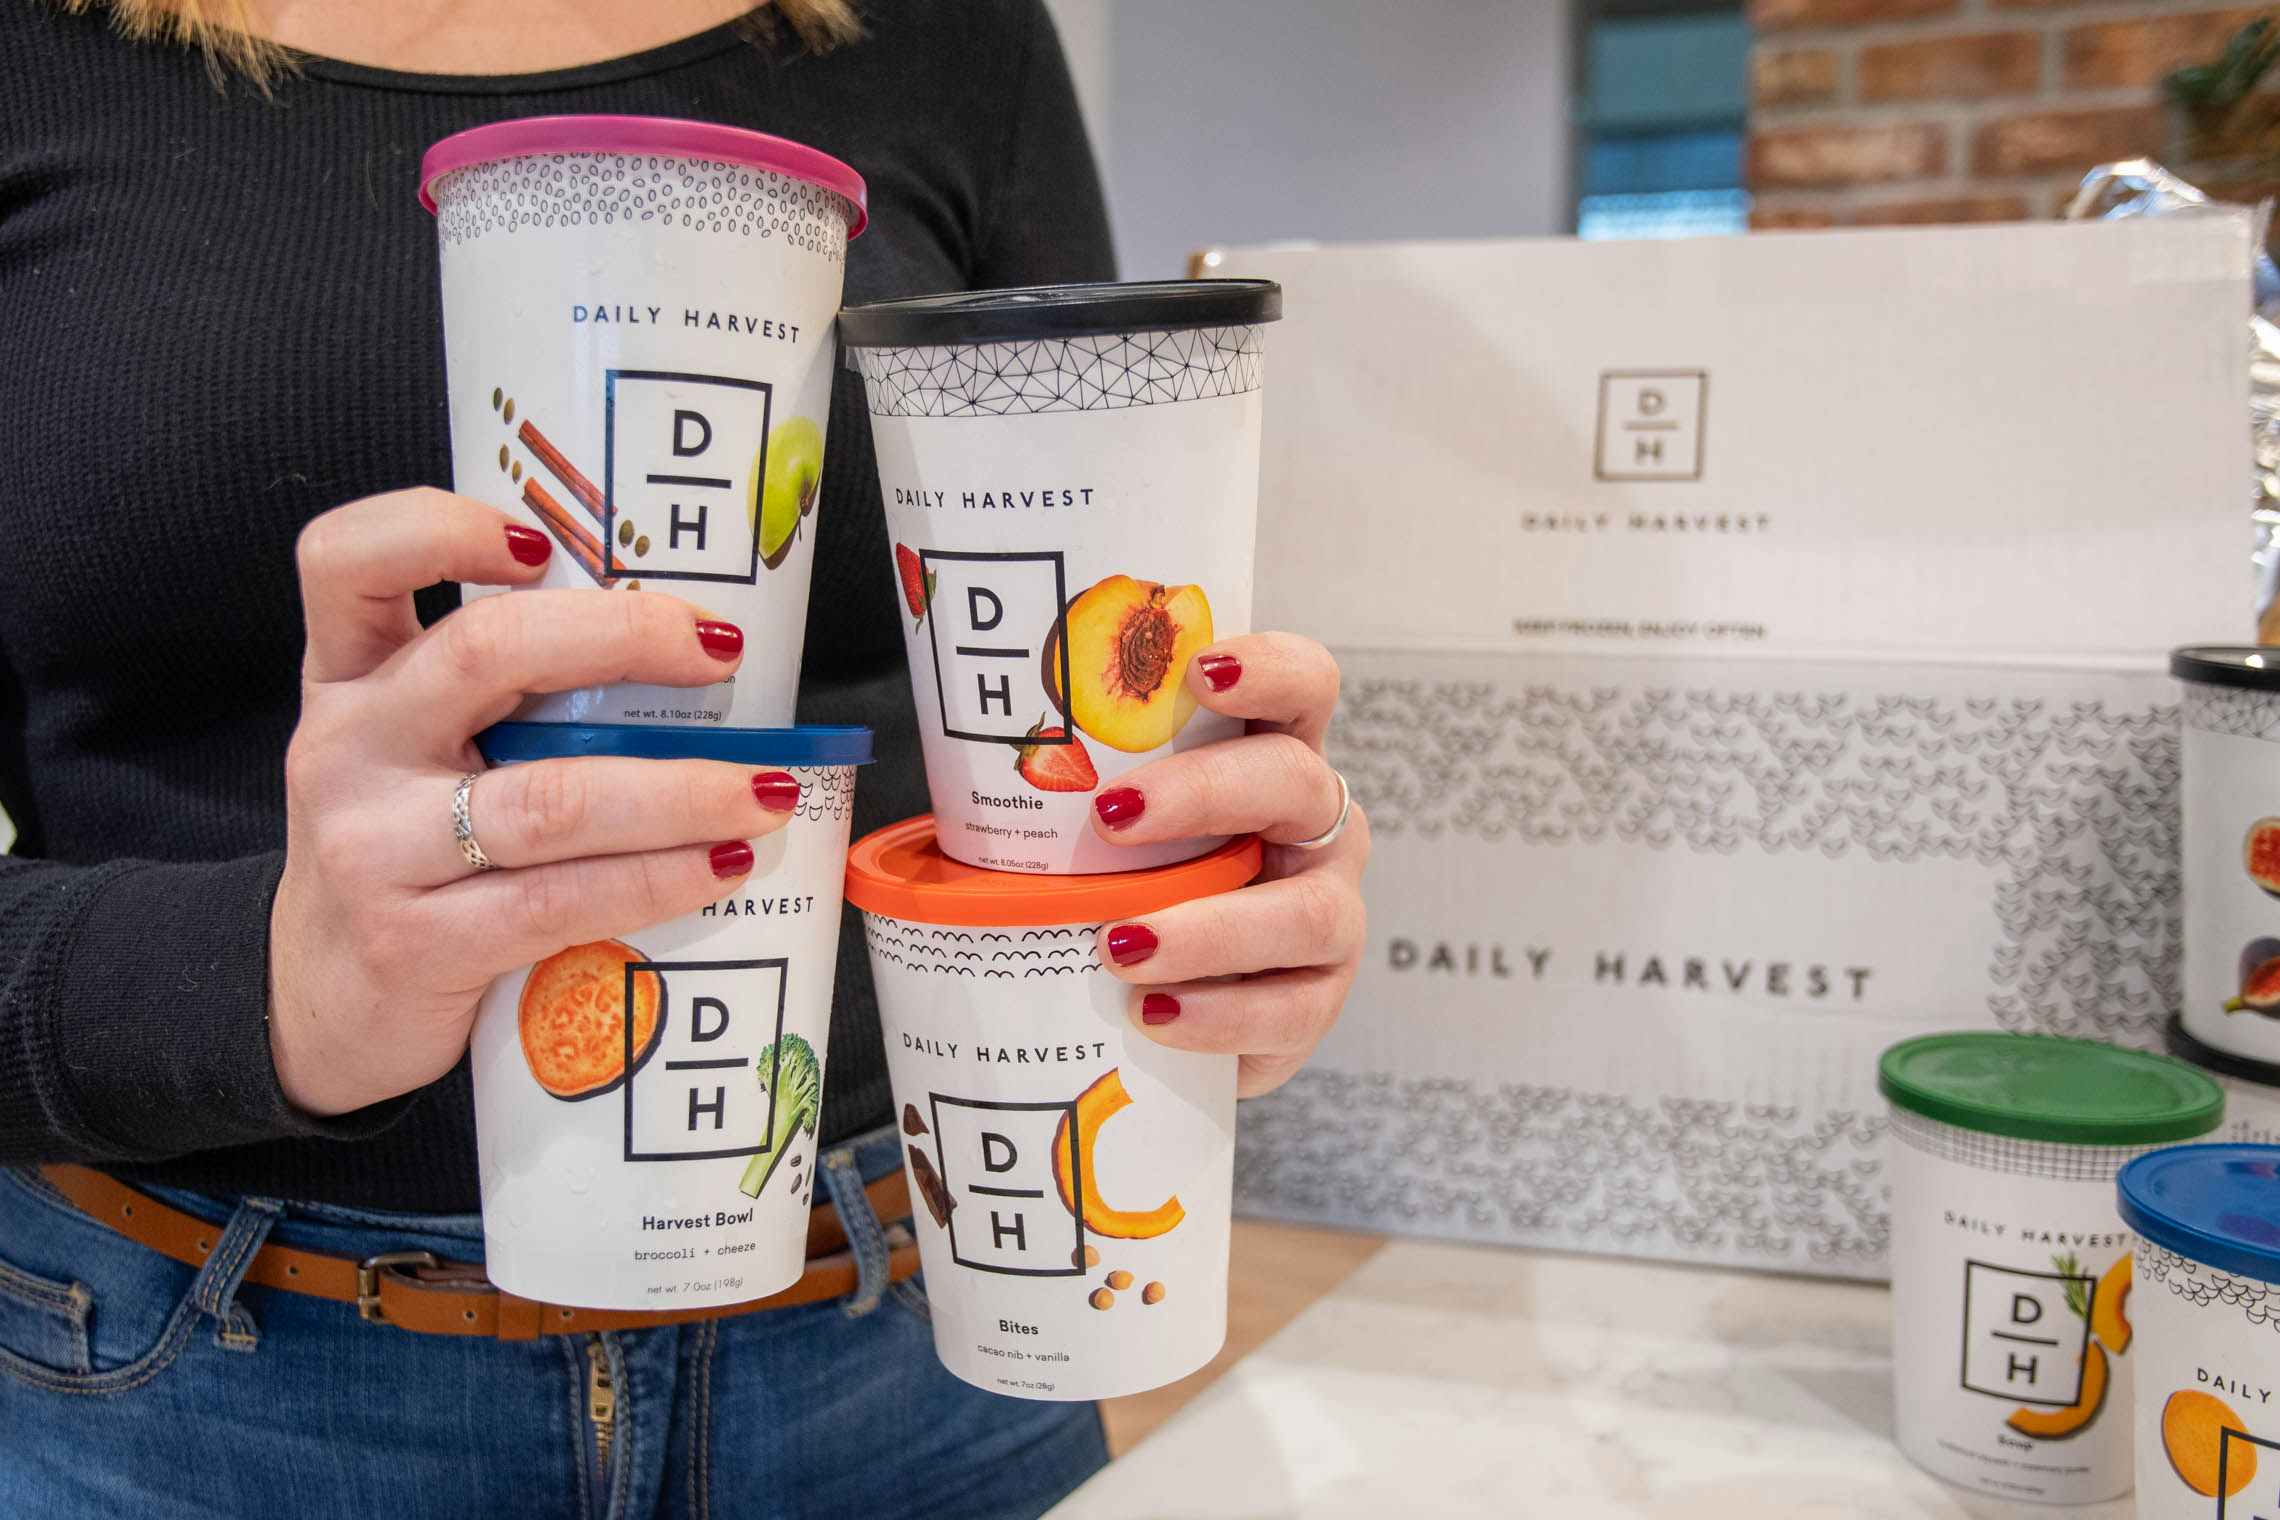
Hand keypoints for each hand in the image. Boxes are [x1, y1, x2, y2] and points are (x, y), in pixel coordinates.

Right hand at [269, 488, 800, 1115]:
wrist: (327, 1007)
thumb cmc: (415, 851)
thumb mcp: (426, 749)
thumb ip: (510, 693)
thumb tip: (697, 650)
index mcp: (352, 674)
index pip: (348, 560)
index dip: (439, 527)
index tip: (541, 540)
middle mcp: (349, 745)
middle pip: (482, 653)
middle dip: (624, 639)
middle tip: (719, 653)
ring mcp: (372, 847)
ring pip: (547, 798)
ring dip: (679, 789)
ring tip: (766, 788)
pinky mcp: (416, 943)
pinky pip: (559, 900)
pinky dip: (660, 877)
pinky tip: (724, 862)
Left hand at [1088, 634, 1367, 1095]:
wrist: (1161, 994)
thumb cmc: (1126, 881)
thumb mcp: (1102, 825)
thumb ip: (1058, 797)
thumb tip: (937, 798)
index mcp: (1272, 757)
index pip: (1304, 687)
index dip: (1269, 669)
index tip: (1200, 671)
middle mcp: (1318, 827)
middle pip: (1296, 783)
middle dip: (1205, 793)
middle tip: (1112, 817)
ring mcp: (1331, 912)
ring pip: (1307, 913)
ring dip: (1212, 929)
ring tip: (1119, 946)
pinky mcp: (1320, 1000)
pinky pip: (1291, 1011)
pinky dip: (1218, 1015)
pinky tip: (1151, 1013)